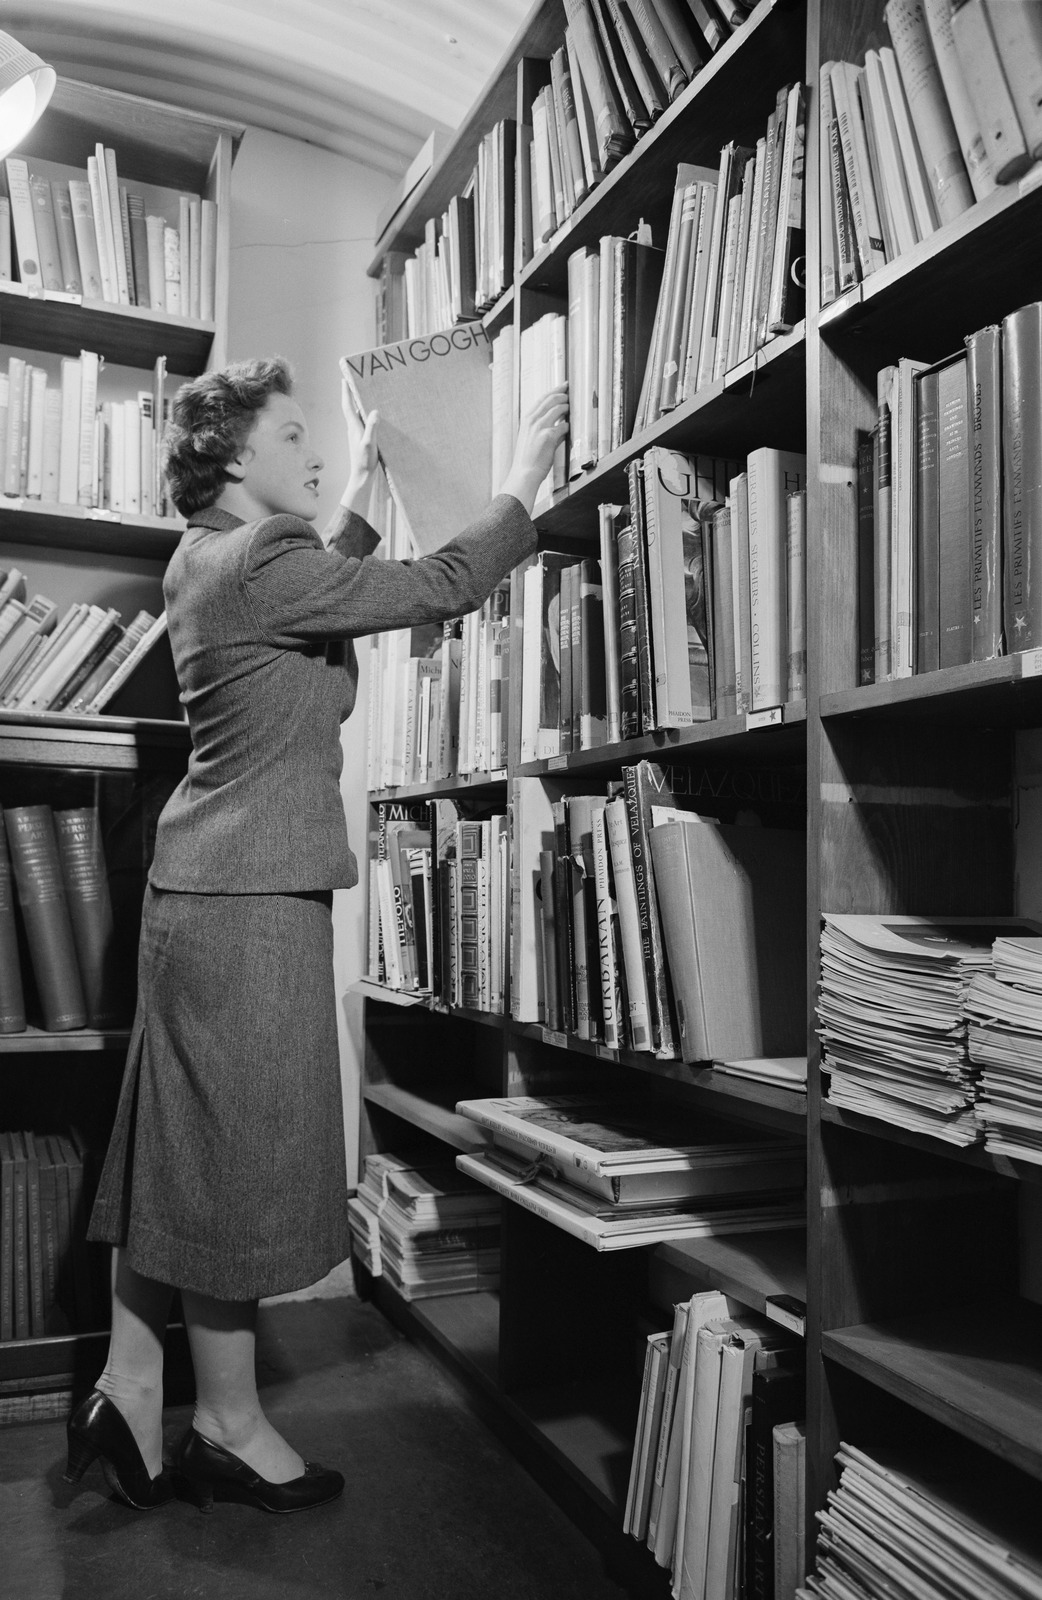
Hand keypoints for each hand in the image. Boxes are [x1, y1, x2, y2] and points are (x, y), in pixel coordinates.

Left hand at [339, 361, 378, 481]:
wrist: (361, 477)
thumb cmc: (365, 462)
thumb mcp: (370, 444)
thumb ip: (372, 428)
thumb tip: (374, 411)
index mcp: (354, 427)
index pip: (348, 405)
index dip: (346, 392)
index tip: (344, 379)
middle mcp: (353, 428)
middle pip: (350, 407)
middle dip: (350, 393)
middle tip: (352, 381)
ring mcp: (356, 434)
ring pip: (355, 414)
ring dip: (356, 403)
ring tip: (361, 393)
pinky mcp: (360, 439)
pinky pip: (361, 421)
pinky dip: (363, 413)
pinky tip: (370, 414)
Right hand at [500, 387, 568, 513]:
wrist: (524, 473)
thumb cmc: (528, 460)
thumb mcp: (532, 440)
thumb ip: (546, 430)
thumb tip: (562, 426)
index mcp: (527, 419)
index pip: (542, 399)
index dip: (554, 390)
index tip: (563, 386)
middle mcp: (532, 420)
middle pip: (550, 399)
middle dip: (563, 393)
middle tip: (571, 392)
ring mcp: (539, 427)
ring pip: (558, 408)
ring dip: (567, 407)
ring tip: (572, 408)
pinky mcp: (548, 436)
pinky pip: (563, 426)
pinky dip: (568, 426)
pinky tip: (569, 428)